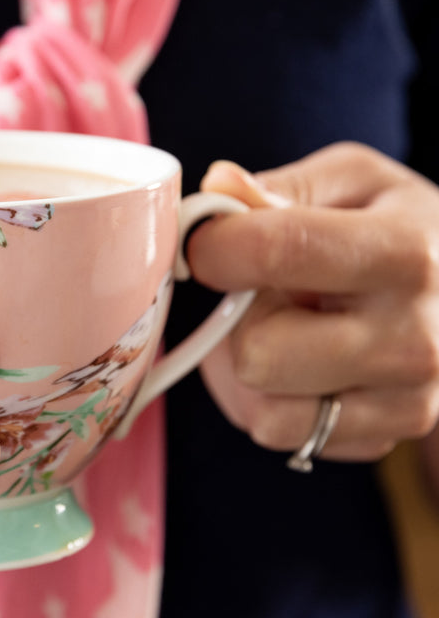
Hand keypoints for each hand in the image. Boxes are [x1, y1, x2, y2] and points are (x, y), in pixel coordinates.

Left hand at [185, 143, 438, 463]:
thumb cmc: (397, 228)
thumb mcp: (352, 182)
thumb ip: (279, 187)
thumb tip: (217, 189)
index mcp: (403, 251)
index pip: (276, 250)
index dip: (215, 247)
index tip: (203, 244)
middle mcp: (414, 335)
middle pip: (256, 351)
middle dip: (241, 321)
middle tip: (269, 295)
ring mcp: (408, 397)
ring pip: (262, 405)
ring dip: (253, 368)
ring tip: (294, 329)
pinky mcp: (389, 434)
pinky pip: (280, 432)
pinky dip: (275, 402)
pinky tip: (309, 365)